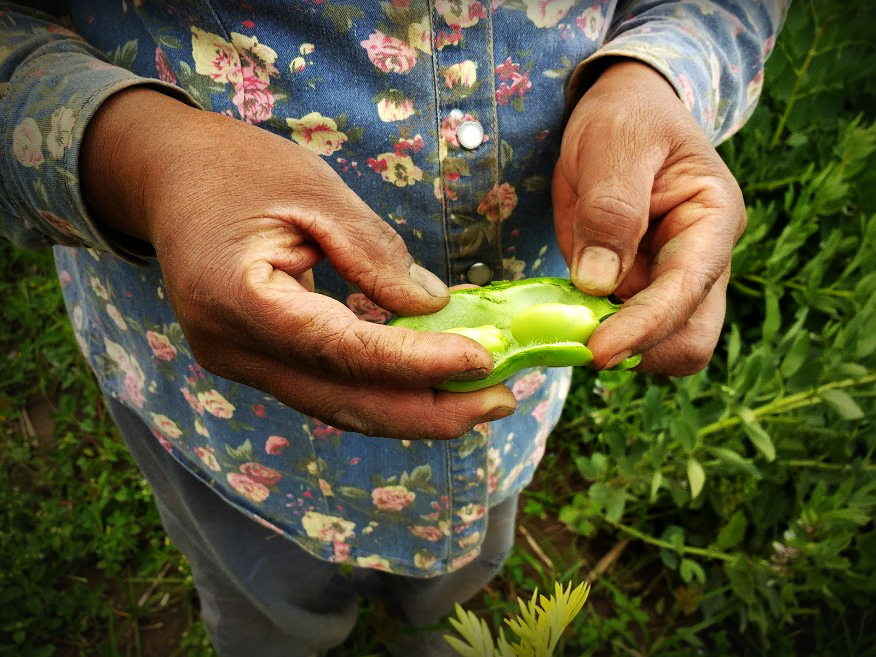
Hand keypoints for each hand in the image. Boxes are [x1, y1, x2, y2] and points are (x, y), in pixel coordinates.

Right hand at [81, 89, 516, 438]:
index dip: (418, 362)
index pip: (345, 351)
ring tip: (477, 400)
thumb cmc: (238, 169)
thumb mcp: (313, 191)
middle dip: (428, 410)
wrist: (168, 177)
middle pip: (344, 402)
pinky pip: (324, 387)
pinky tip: (426, 378)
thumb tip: (432, 307)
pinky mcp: (253, 361)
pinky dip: (379, 388)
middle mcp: (232, 349)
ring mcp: (238, 363)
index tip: (483, 360)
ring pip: (337, 406)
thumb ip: (372, 254)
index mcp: (239, 301)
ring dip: (410, 409)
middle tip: (499, 400)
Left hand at [552, 60, 745, 375]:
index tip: (596, 351)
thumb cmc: (626, 117)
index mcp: (712, 221)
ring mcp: (669, 282)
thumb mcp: (614, 144)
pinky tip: (557, 317)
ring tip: (561, 322)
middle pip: (687, 341)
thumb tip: (598, 283)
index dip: (643, 327)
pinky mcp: (634, 291)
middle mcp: (701, 262)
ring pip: (658, 348)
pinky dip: (590, 335)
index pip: (687, 293)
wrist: (620, 113)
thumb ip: (611, 209)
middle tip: (573, 337)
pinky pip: (620, 332)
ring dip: (612, 348)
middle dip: (636, 349)